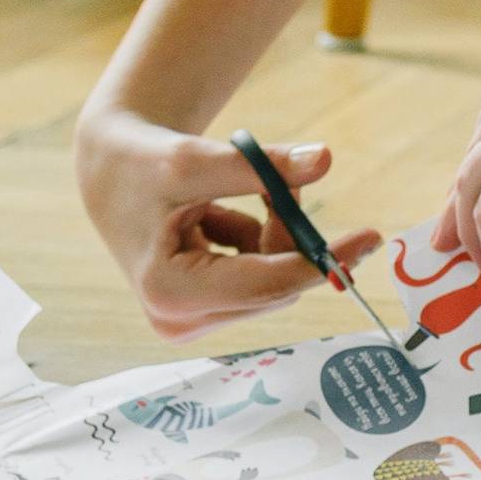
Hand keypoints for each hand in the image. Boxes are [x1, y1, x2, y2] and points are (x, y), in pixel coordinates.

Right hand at [74, 104, 384, 342]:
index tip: (368, 237)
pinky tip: (216, 215)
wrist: (112, 172)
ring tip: (245, 189)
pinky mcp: (201, 313)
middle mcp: (179, 319)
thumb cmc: (144, 162)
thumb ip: (260, 165)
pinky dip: (254, 238)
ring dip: (272, 230)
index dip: (323, 260)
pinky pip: (258, 277)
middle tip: (280, 179)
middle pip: (275, 284)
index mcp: (171, 290)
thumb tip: (325, 160)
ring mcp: (190, 321)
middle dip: (288, 230)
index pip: (269, 284)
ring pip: (272, 280)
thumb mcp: (197, 158)